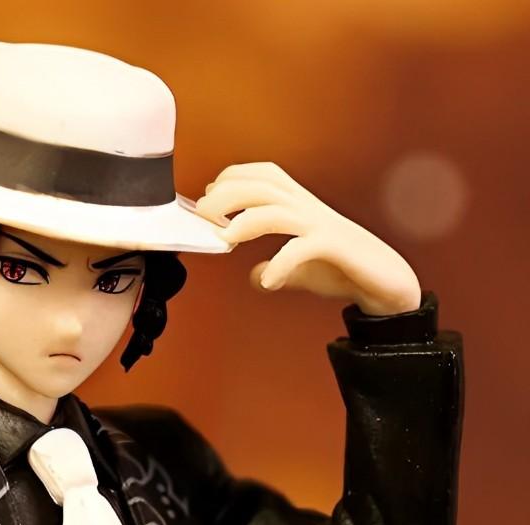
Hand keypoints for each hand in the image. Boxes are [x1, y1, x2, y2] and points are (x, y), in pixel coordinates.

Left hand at [193, 162, 421, 314]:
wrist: (387, 283)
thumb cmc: (345, 269)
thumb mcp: (303, 270)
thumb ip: (277, 268)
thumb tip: (253, 275)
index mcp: (301, 206)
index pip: (266, 175)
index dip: (235, 176)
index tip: (209, 193)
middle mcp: (310, 209)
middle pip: (265, 186)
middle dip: (229, 194)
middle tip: (203, 213)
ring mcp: (322, 226)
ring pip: (278, 210)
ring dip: (246, 221)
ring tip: (224, 239)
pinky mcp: (335, 247)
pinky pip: (302, 248)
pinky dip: (280, 263)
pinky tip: (266, 280)